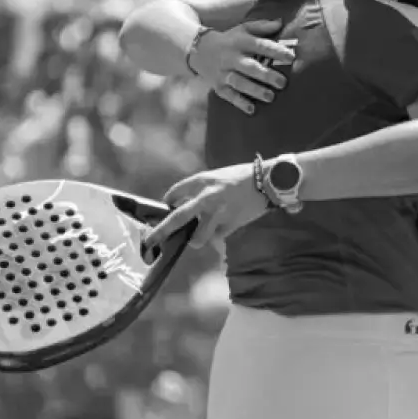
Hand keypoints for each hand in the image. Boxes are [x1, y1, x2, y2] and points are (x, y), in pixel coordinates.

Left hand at [142, 162, 269, 252]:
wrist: (268, 182)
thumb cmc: (242, 177)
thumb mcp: (217, 177)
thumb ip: (201, 191)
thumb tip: (184, 208)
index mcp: (202, 180)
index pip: (174, 194)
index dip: (168, 202)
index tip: (167, 206)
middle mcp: (206, 197)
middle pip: (177, 218)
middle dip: (160, 231)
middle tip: (150, 241)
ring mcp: (218, 213)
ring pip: (197, 237)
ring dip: (195, 240)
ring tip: (197, 239)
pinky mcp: (230, 225)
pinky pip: (217, 237)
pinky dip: (218, 235)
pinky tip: (226, 225)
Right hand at [187, 19, 295, 113]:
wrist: (198, 50)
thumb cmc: (231, 40)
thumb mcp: (243, 29)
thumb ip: (262, 26)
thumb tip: (281, 22)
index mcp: (241, 42)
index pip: (260, 45)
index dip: (276, 51)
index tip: (291, 57)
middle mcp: (232, 57)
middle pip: (250, 67)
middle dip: (266, 75)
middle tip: (283, 83)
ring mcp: (224, 73)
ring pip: (239, 82)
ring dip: (255, 90)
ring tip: (271, 97)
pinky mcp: (219, 86)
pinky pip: (229, 95)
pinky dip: (240, 103)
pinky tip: (252, 110)